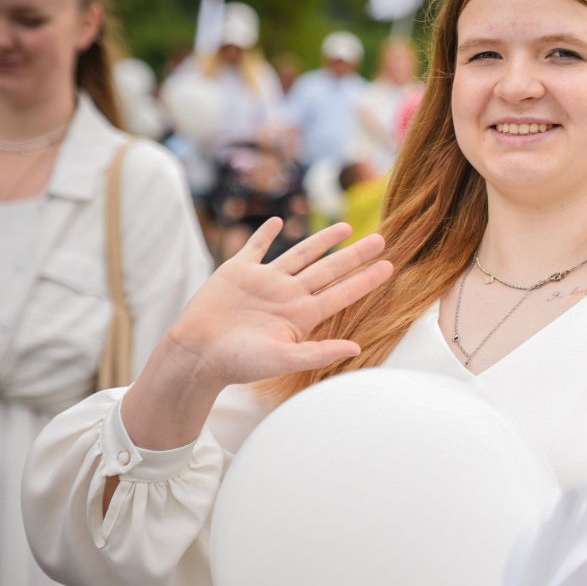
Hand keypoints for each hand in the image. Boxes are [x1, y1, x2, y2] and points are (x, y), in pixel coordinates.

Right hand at [162, 219, 392, 388]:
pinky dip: (265, 235)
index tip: (390, 267)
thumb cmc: (239, 363)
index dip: (366, 280)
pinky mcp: (237, 272)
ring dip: (322, 241)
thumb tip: (358, 349)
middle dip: (355, 255)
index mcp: (301, 315)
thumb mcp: (284, 359)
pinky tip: (277, 222)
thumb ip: (320, 352)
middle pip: (329, 270)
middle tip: (381, 240)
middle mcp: (288, 295)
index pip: (342, 293)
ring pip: (300, 255)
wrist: (196, 355)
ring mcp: (264, 282)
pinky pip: (255, 248)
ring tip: (346, 227)